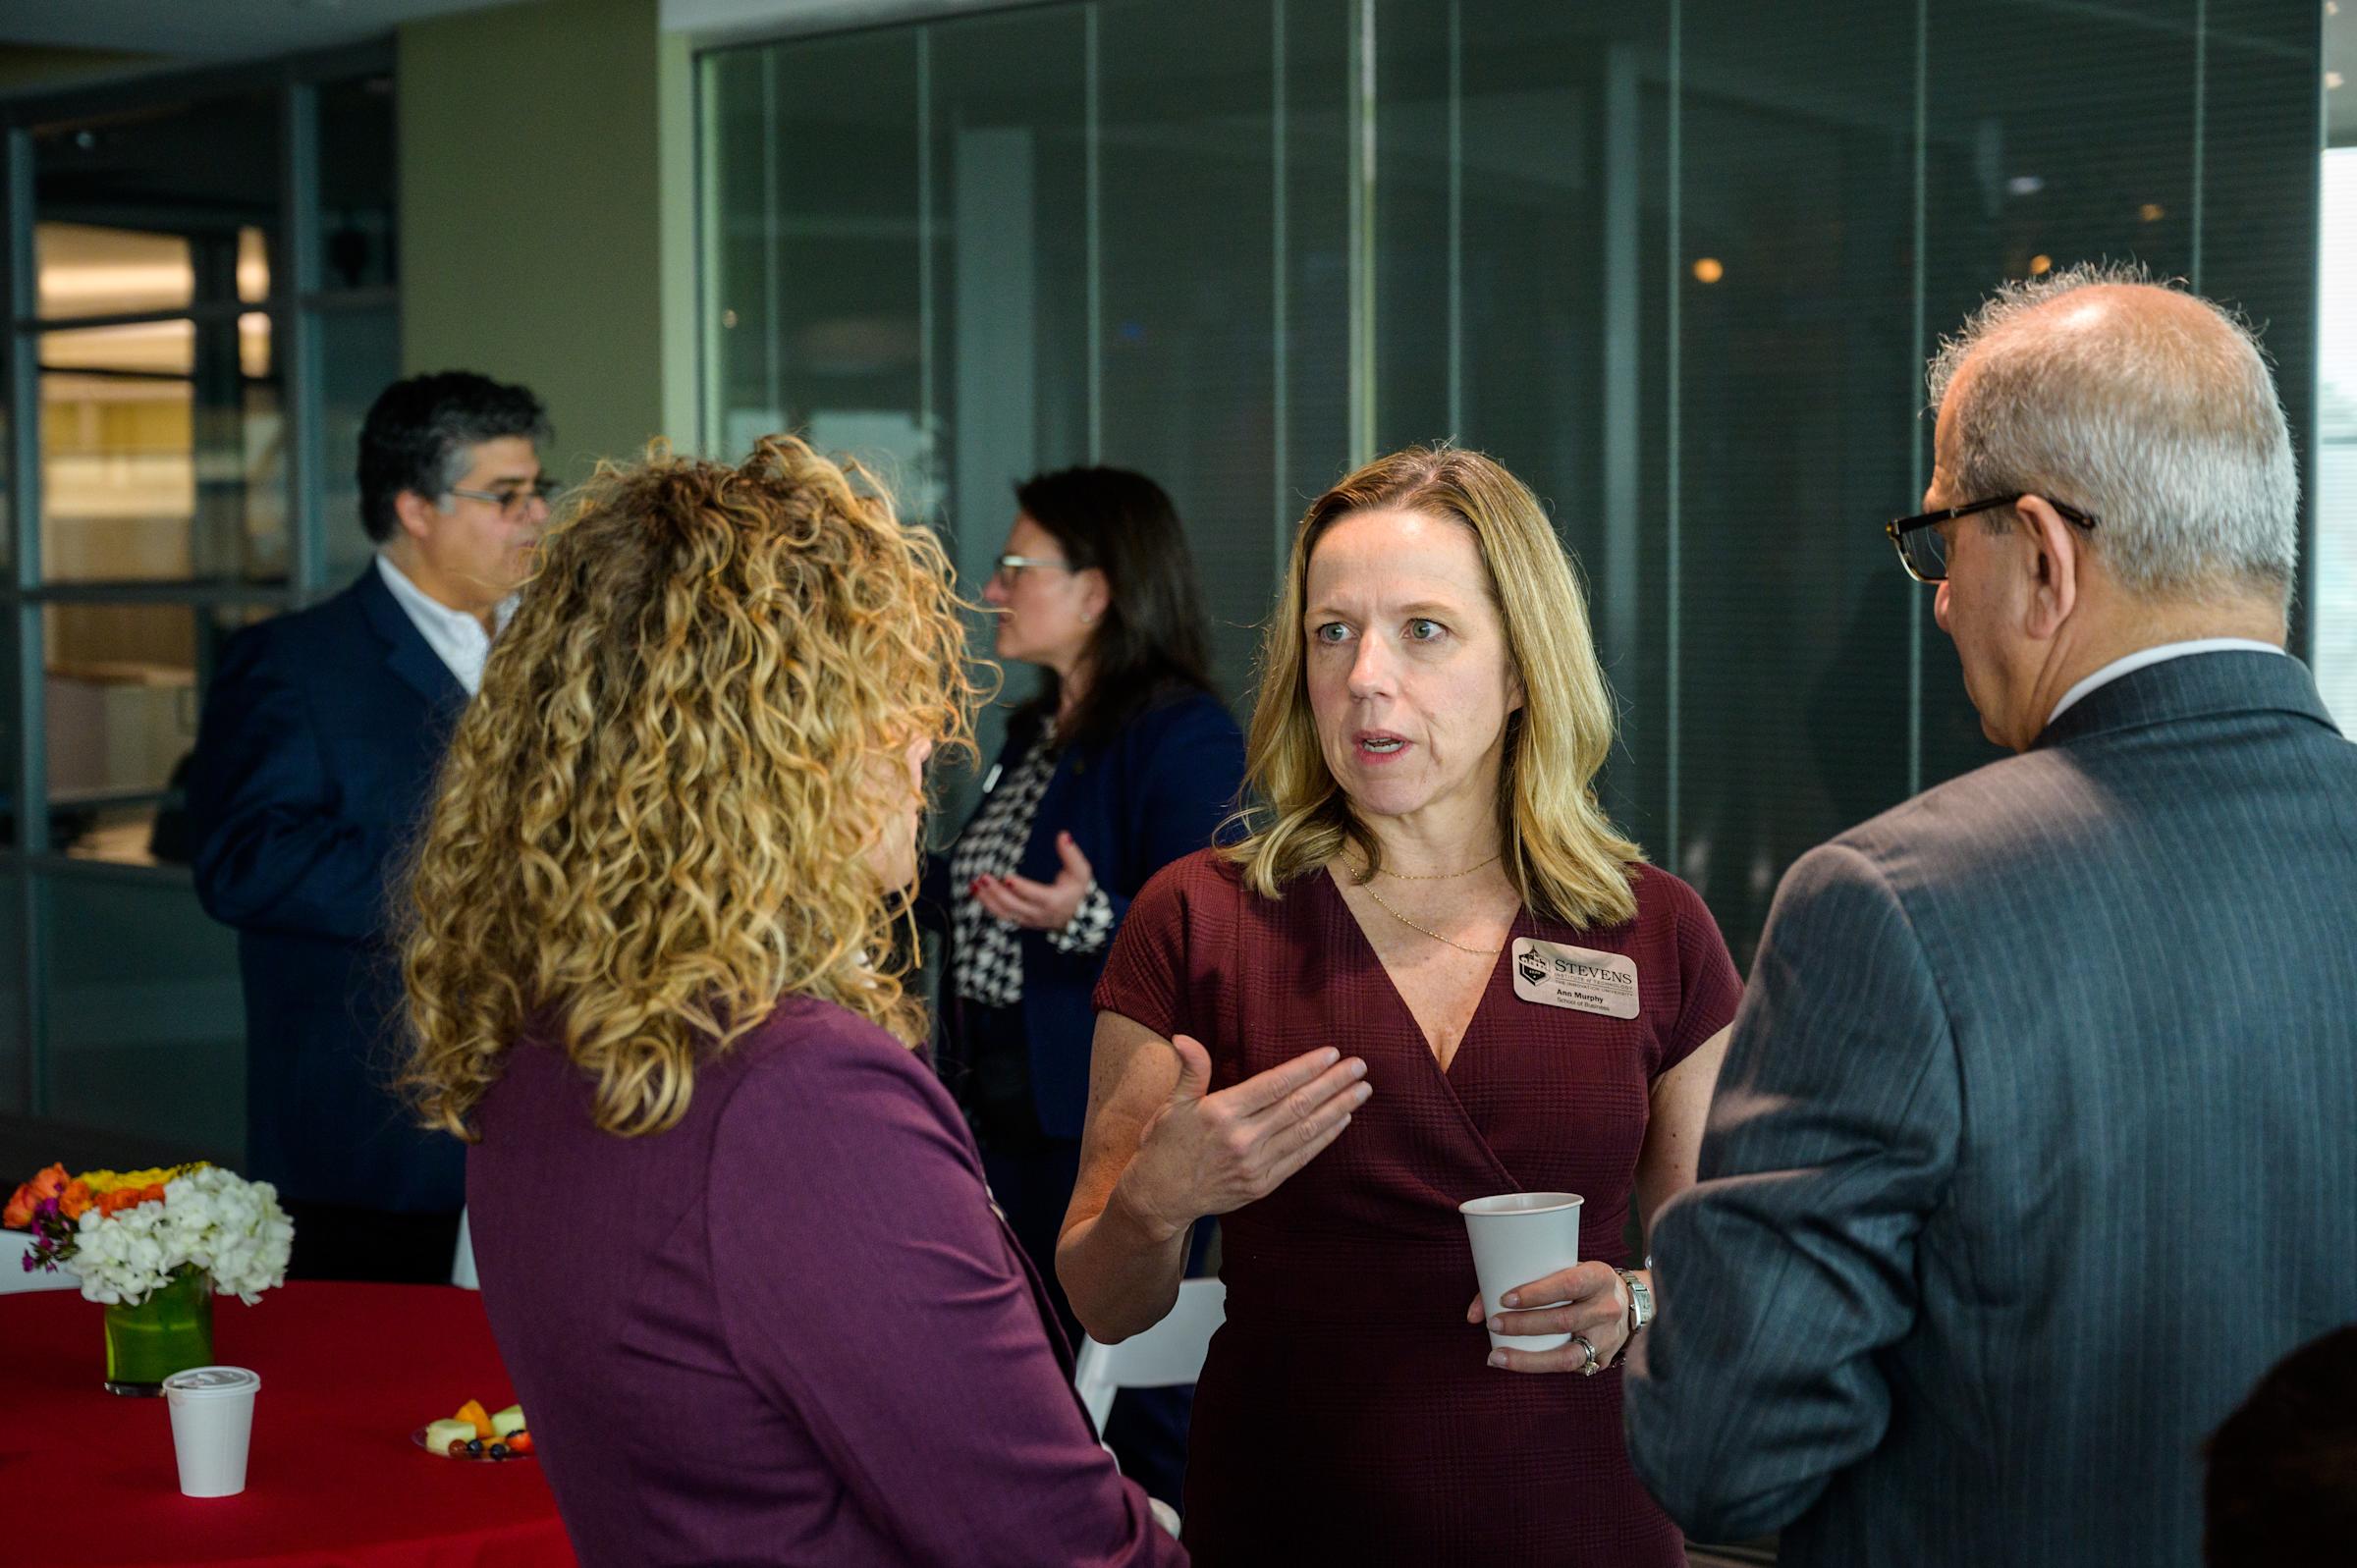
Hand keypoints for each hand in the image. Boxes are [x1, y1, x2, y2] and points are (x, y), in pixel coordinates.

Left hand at [971, 832, 1093, 930]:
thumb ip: (1071, 854)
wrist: (1078, 917)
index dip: (1021, 888)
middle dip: (997, 893)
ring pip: (1005, 913)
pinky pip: (1002, 915)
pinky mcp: (1021, 921)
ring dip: (987, 900)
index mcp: (1054, 902)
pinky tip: (976, 893)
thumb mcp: (1081, 872)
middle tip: (983, 878)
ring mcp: (1029, 920)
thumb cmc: (1078, 890)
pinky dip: (988, 905)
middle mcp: (1039, 914)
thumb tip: (1063, 835)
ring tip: (974, 886)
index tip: (1007, 878)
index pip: (1035, 896)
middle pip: (1014, 906)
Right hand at [1115, 1034, 1369, 1238]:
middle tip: (1360, 1067)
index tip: (1331, 1053)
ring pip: (1305, 1131)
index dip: (1305, 1068)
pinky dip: (1323, 1138)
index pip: (1274, 1084)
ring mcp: (1255, 1164)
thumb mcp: (1172, 1105)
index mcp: (1222, 1112)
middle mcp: (1243, 1138)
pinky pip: (1300, 1157)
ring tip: (1361, 1091)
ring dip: (1337, 1109)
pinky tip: (1341, 1121)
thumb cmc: (1165, 1146)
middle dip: (1332, 1084)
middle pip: (1297, 1106)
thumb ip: (1190, 1071)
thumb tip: (1184, 1037)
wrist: (1159, 1199)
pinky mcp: (1262, 1184)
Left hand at [1464, 1261, 1631, 1373]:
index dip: (1536, 1293)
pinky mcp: (1601, 1361)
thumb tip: (1472, 1314)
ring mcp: (1607, 1339)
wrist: (1628, 1305)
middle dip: (1523, 1325)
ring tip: (1496, 1356)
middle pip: (1563, 1321)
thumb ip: (1520, 1282)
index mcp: (1598, 1277)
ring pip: (1567, 1356)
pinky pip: (1569, 1369)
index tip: (1505, 1299)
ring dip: (1527, 1359)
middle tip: (1493, 1324)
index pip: (1568, 1284)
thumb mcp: (1564, 1270)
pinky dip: (1539, 1367)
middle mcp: (1606, 1309)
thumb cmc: (1580, 1283)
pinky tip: (1516, 1364)